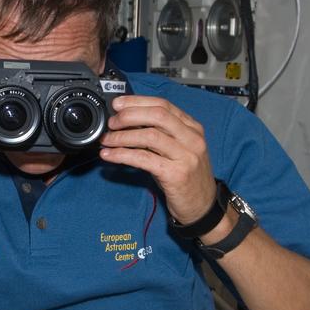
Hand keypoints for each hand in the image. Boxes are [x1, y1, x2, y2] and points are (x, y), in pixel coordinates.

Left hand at [99, 95, 216, 224]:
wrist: (202, 207)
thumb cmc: (186, 177)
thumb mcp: (178, 150)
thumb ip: (160, 134)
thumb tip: (127, 122)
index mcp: (192, 128)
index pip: (163, 105)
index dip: (137, 102)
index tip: (118, 104)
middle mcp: (192, 139)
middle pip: (157, 115)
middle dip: (129, 116)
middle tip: (112, 123)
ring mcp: (186, 156)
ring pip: (149, 136)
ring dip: (122, 137)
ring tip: (107, 140)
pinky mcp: (176, 174)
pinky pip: (144, 159)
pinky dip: (123, 155)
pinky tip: (110, 156)